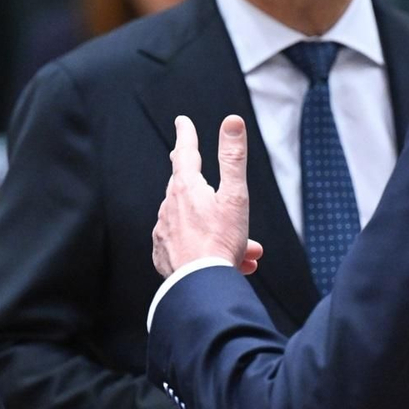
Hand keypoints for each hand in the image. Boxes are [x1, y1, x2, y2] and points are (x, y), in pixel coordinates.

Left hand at [152, 114, 261, 276]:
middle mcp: (169, 207)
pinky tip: (222, 260)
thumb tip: (232, 122)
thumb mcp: (234, 195)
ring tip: (243, 247)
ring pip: (192, 222)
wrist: (200, 286)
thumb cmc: (219, 241)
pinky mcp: (165, 256)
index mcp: (185, 188)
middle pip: (185, 187)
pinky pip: (186, 245)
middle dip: (204, 186)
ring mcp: (164, 233)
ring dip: (216, 228)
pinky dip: (204, 248)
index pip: (185, 153)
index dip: (186, 135)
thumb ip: (233, 157)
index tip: (182, 123)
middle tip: (206, 176)